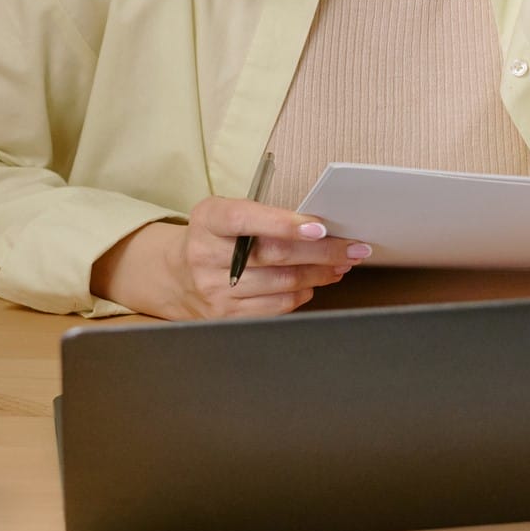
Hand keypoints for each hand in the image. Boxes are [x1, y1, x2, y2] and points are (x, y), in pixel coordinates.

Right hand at [91, 196, 371, 318]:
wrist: (175, 275)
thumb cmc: (217, 236)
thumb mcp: (228, 214)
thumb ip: (266, 217)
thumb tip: (322, 230)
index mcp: (208, 220)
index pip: (247, 219)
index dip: (284, 223)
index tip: (319, 227)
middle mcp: (205, 255)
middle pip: (274, 255)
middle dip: (321, 252)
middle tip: (354, 248)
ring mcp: (213, 290)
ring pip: (280, 284)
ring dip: (319, 274)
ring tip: (342, 265)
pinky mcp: (224, 316)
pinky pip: (275, 307)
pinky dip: (302, 293)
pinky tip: (314, 283)